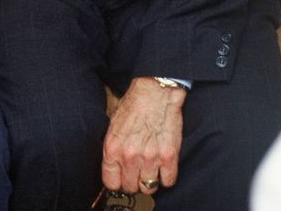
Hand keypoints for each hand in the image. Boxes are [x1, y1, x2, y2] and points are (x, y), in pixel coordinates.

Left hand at [101, 77, 185, 195]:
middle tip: (138, 172)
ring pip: (149, 187)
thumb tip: (113, 167)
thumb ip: (113, 149)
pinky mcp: (169, 156)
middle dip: (134, 182)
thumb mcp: (112, 126)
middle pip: (131, 187)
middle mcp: (130, 156)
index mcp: (113, 148)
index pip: (111, 183)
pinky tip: (163, 166)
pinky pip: (168, 181)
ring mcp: (150, 157)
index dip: (117, 182)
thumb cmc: (133, 106)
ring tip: (151, 168)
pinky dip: (167, 177)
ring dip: (150, 180)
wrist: (155, 93)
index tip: (122, 179)